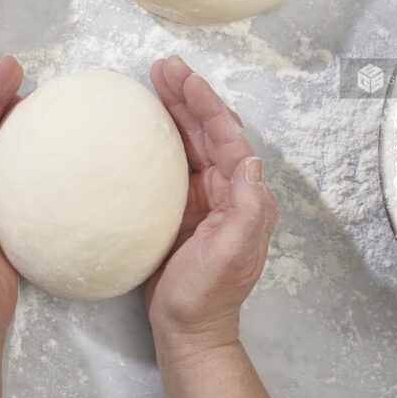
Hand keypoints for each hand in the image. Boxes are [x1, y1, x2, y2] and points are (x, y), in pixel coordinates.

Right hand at [146, 56, 279, 356]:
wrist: (186, 331)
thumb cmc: (206, 298)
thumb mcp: (230, 256)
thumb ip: (247, 212)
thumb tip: (254, 165)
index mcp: (244, 195)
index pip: (227, 136)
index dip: (207, 104)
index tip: (185, 78)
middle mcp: (227, 188)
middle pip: (208, 128)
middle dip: (188, 94)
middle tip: (163, 67)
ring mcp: (203, 195)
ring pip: (189, 138)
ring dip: (173, 107)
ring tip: (153, 79)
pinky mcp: (180, 205)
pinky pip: (170, 159)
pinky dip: (159, 135)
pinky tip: (141, 122)